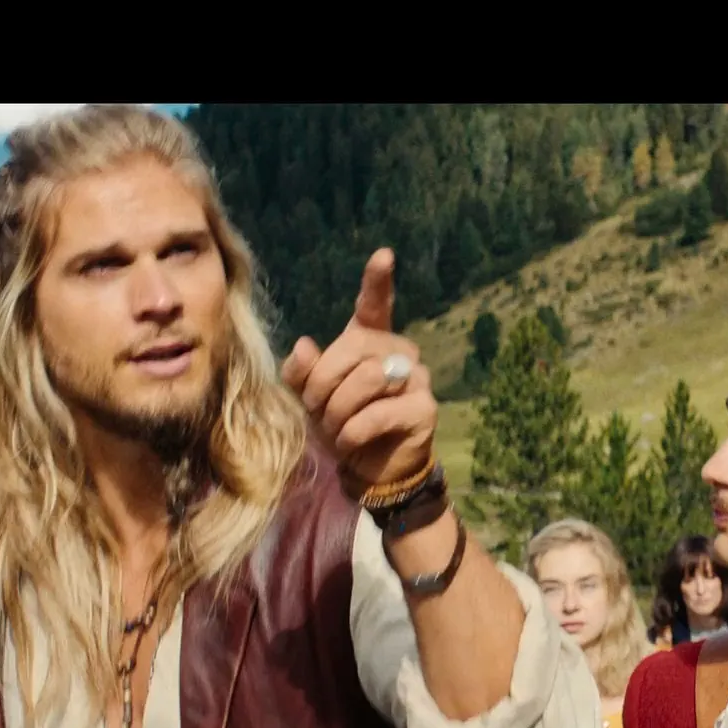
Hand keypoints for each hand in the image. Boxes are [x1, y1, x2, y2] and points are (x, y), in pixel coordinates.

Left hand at [279, 248, 435, 488]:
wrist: (369, 471)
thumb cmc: (340, 425)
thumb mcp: (310, 398)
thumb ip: (302, 371)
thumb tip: (306, 345)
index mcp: (372, 342)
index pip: (376, 305)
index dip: (378, 281)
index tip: (383, 256)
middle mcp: (399, 353)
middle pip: (355, 347)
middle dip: (324, 381)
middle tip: (314, 408)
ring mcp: (418, 379)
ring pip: (367, 379)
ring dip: (337, 410)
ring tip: (333, 429)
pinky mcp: (425, 409)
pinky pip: (378, 412)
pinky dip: (353, 431)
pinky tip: (349, 442)